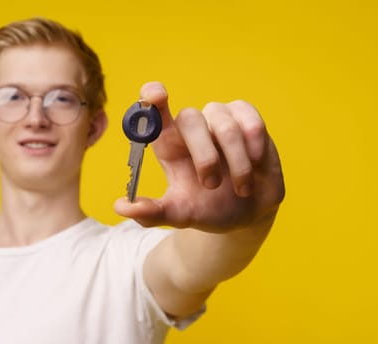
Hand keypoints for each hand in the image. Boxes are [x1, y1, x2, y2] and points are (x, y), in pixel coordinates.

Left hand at [114, 82, 284, 232]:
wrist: (248, 214)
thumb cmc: (209, 209)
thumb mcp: (181, 215)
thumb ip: (153, 212)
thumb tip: (122, 207)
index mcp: (169, 144)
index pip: (154, 112)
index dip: (152, 97)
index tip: (156, 94)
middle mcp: (193, 127)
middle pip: (190, 118)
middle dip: (204, 156)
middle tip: (211, 185)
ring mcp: (221, 121)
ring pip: (224, 125)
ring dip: (235, 161)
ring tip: (242, 189)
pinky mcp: (248, 121)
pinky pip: (251, 122)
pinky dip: (254, 144)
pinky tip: (256, 163)